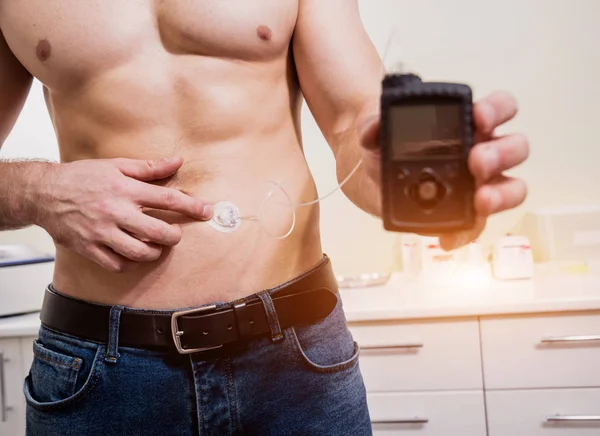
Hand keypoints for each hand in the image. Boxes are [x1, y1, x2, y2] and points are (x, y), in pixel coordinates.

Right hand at [37, 156, 212, 271]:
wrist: (43, 192)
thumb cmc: (82, 177)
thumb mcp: (116, 166)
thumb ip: (149, 168)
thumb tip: (177, 161)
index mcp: (125, 189)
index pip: (167, 199)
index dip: (191, 206)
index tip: (207, 211)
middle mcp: (115, 212)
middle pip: (158, 232)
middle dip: (174, 236)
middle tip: (174, 233)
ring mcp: (101, 232)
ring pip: (140, 252)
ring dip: (154, 251)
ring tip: (155, 245)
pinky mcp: (88, 248)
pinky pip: (117, 264)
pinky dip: (129, 262)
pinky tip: (132, 253)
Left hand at [360, 91, 528, 249]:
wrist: (373, 174)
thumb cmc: (388, 145)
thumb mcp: (377, 130)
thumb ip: (373, 126)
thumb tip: (371, 130)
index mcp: (470, 123)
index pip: (500, 108)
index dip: (497, 110)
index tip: (479, 116)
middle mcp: (484, 151)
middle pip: (515, 148)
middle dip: (501, 154)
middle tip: (476, 161)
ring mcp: (480, 184)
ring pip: (511, 188)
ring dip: (501, 195)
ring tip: (480, 201)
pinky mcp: (466, 213)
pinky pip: (477, 225)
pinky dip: (465, 233)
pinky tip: (447, 238)